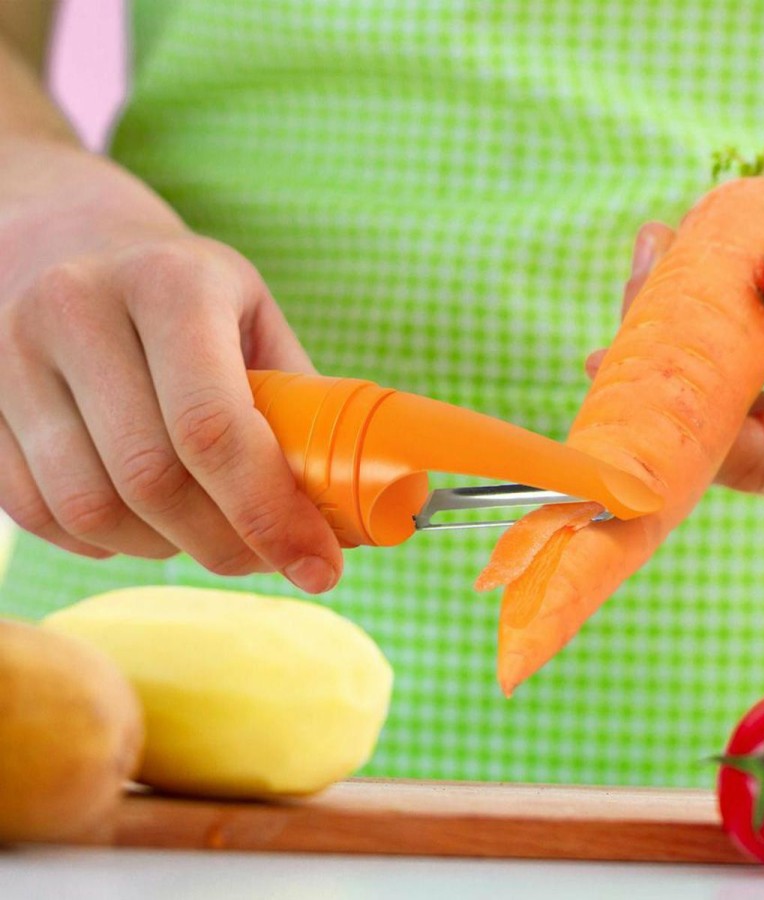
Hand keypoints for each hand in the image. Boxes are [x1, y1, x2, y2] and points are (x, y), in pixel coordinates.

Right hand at [0, 138, 342, 591]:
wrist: (67, 238)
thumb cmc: (184, 291)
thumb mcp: (255, 319)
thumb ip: (299, 406)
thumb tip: (353, 509)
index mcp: (169, 284)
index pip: (214, 428)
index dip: (272, 514)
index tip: (319, 567)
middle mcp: (77, 310)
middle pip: (152, 480)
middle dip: (227, 544)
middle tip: (271, 559)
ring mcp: (11, 356)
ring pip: (90, 510)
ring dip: (166, 547)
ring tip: (209, 532)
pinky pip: (40, 513)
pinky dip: (107, 541)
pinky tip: (147, 521)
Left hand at [586, 183, 763, 506]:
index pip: (752, 456)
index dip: (677, 420)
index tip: (614, 364)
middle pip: (722, 440)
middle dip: (666, 372)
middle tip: (630, 295)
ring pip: (721, 426)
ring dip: (679, 358)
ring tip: (646, 276)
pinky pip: (735, 411)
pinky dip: (705, 360)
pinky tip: (672, 302)